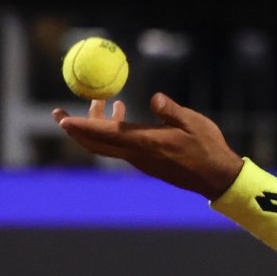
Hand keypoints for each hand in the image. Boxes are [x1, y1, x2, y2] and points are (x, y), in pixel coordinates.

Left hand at [53, 93, 244, 199]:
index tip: (62, 119)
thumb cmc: (208, 148)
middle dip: (75, 130)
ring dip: (96, 127)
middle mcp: (138, 155)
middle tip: (59, 114)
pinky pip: (120, 148)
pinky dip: (112, 132)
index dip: (82, 126)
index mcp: (147, 143)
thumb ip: (171, 110)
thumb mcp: (194, 122)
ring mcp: (141, 161)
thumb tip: (153, 98)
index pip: (106, 134)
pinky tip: (122, 115)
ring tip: (102, 103)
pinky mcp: (146, 163)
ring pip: (107, 146)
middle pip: (96, 145)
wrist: (217, 177)